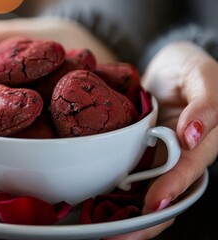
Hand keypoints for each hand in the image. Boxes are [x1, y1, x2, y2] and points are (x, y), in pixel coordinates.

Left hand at [107, 41, 217, 238]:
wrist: (167, 68)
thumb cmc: (189, 70)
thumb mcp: (202, 76)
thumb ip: (206, 103)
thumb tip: (192, 136)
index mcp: (204, 142)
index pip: (189, 170)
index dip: (172, 187)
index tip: (153, 203)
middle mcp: (182, 158)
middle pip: (170, 196)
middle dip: (147, 220)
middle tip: (119, 235)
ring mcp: (159, 161)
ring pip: (148, 196)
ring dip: (128, 217)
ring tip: (104, 232)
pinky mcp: (139, 159)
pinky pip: (130, 183)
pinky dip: (115, 199)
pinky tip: (95, 211)